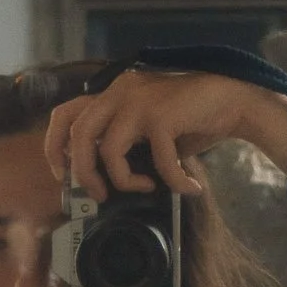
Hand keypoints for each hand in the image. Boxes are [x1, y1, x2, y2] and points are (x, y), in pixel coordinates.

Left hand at [44, 69, 286, 203]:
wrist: (231, 101)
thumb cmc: (190, 121)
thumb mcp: (147, 131)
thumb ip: (124, 143)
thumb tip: (102, 180)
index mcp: (112, 93)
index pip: (65, 114)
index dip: (55, 146)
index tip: (63, 174)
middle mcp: (120, 91)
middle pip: (79, 134)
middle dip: (83, 172)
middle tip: (100, 194)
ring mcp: (140, 101)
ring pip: (107, 149)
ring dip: (123, 180)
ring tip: (144, 189)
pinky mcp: (162, 115)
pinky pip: (156, 161)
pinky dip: (173, 181)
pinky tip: (188, 187)